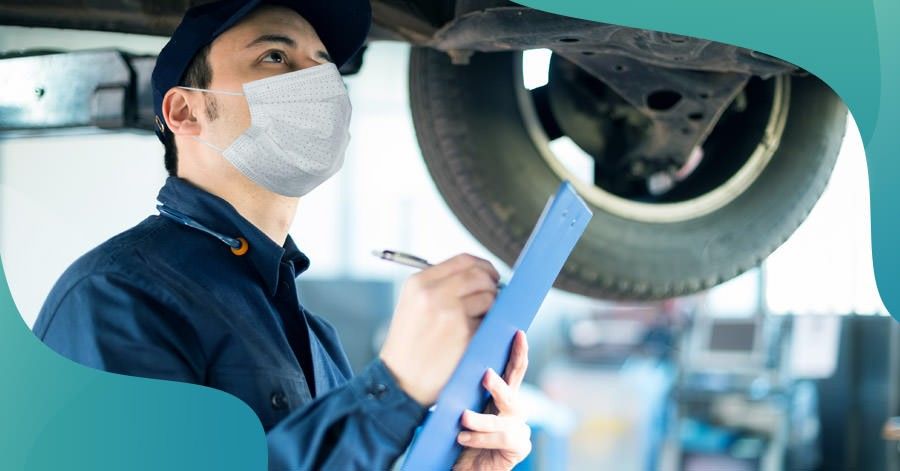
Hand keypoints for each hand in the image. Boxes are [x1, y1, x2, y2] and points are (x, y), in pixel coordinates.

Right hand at [379, 253, 499, 404]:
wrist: (399, 382)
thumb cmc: (409, 345)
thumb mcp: (412, 305)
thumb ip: (440, 286)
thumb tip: (480, 276)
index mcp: (419, 283)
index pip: (463, 260)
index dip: (483, 266)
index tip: (490, 276)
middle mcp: (434, 294)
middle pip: (480, 275)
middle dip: (492, 285)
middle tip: (493, 298)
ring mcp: (450, 314)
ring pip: (489, 297)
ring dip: (492, 308)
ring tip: (480, 320)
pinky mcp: (464, 335)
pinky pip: (489, 322)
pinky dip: (488, 328)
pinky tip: (476, 336)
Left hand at [454, 331, 530, 470]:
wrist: (463, 468)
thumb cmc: (460, 437)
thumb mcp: (460, 411)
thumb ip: (464, 394)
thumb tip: (454, 369)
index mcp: (501, 396)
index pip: (513, 370)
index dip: (518, 352)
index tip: (518, 333)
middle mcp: (513, 410)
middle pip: (512, 392)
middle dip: (499, 385)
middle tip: (486, 375)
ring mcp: (519, 429)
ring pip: (504, 419)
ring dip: (482, 420)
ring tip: (463, 419)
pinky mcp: (519, 447)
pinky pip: (503, 439)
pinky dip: (481, 438)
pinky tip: (463, 438)